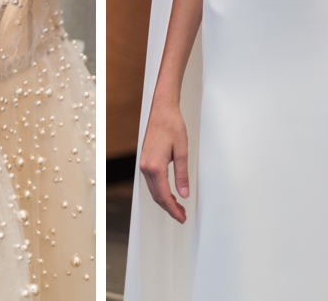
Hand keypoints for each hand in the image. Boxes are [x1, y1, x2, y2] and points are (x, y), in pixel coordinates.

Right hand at [139, 99, 189, 223]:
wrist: (162, 111)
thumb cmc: (172, 127)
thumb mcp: (182, 151)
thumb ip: (182, 175)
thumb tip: (184, 194)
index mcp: (155, 166)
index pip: (164, 196)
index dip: (173, 209)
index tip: (181, 217)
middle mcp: (146, 167)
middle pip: (157, 196)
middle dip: (169, 208)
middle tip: (182, 216)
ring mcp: (143, 164)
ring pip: (153, 190)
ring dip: (165, 201)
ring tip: (178, 207)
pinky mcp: (145, 161)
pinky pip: (151, 182)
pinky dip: (160, 191)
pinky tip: (169, 193)